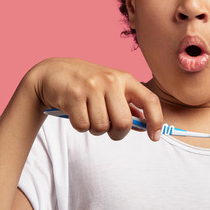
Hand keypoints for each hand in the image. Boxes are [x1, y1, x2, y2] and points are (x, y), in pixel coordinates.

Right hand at [25, 58, 162, 140]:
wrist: (53, 72)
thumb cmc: (88, 85)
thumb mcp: (112, 89)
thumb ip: (128, 106)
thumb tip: (144, 127)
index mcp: (125, 79)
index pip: (150, 101)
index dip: (156, 120)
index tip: (155, 137)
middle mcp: (111, 81)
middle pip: (123, 123)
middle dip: (117, 133)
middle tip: (109, 129)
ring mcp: (92, 87)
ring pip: (102, 127)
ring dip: (96, 129)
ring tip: (89, 116)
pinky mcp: (73, 96)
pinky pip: (83, 126)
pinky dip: (80, 126)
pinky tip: (76, 113)